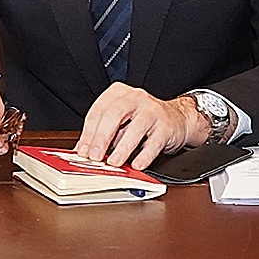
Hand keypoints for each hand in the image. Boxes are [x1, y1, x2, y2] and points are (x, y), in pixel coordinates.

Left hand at [77, 83, 206, 168]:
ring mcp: (153, 110)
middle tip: (95, 156)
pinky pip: (154, 142)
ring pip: (135, 128)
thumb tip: (85, 152)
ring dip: (122, 148)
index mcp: (118, 93)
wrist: (176, 118)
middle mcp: (135, 98)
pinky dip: (144, 155)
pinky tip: (137, 164)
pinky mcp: (167, 125)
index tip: (83, 150)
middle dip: (101, 137)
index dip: (88, 133)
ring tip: (114, 162)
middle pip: (114, 115)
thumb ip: (103, 133)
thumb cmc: (141, 120)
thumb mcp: (119, 121)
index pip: (98, 111)